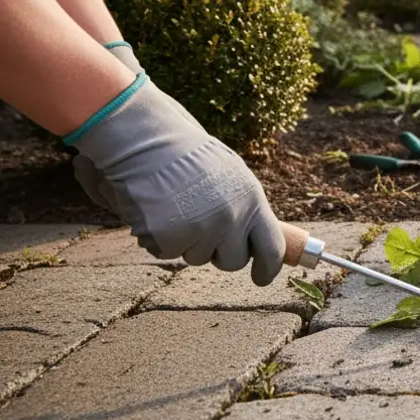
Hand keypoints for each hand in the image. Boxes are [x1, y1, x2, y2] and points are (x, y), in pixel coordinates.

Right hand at [68, 77, 285, 285]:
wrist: (148, 140)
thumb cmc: (188, 156)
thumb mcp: (231, 177)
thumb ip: (245, 208)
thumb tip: (258, 240)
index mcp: (252, 200)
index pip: (271, 247)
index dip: (268, 268)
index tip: (261, 278)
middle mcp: (232, 218)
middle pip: (232, 262)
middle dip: (217, 253)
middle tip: (201, 230)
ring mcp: (201, 229)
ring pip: (196, 257)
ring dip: (185, 241)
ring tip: (174, 206)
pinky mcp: (170, 237)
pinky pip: (166, 252)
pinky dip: (158, 237)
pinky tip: (155, 209)